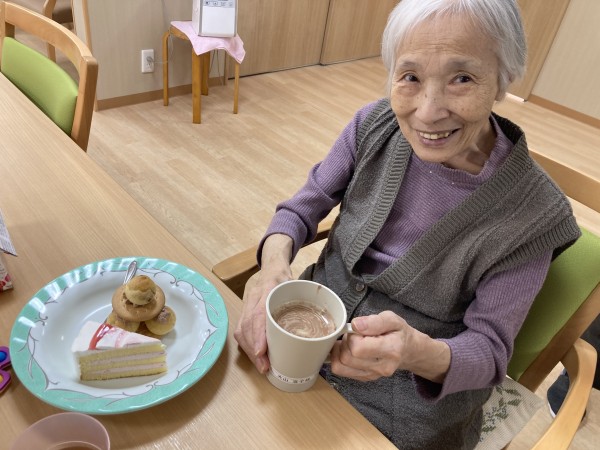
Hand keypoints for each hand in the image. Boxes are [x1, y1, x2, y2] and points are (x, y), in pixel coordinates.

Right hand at [233, 234, 292, 373]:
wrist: (271, 265)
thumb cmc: (286, 277)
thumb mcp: (297, 284)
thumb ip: (306, 301)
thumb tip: (322, 324)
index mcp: (267, 287)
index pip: (258, 313)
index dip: (258, 333)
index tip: (260, 351)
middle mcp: (253, 296)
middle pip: (247, 325)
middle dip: (254, 348)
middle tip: (264, 366)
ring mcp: (246, 303)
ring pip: (241, 329)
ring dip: (250, 350)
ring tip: (262, 365)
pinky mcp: (244, 310)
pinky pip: (241, 329)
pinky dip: (247, 344)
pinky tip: (256, 355)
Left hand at [330, 311, 449, 382]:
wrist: (407, 350)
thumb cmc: (398, 332)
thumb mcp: (391, 319)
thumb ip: (374, 321)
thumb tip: (355, 325)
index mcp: (391, 350)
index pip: (358, 348)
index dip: (352, 336)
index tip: (358, 330)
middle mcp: (382, 367)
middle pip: (347, 358)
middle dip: (345, 343)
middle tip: (354, 335)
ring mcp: (373, 375)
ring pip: (340, 366)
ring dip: (340, 352)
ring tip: (351, 343)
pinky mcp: (366, 378)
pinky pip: (341, 371)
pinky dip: (339, 359)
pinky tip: (349, 351)